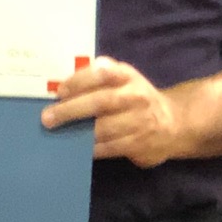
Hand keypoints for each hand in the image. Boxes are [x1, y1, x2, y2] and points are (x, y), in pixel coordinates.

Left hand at [41, 56, 182, 166]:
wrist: (173, 122)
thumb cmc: (133, 98)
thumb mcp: (121, 80)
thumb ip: (95, 80)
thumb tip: (56, 90)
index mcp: (127, 76)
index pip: (103, 73)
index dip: (79, 81)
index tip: (59, 91)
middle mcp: (136, 96)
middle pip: (101, 102)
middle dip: (71, 110)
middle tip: (47, 117)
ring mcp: (140, 121)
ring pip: (104, 128)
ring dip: (77, 132)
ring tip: (57, 133)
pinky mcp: (140, 144)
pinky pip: (109, 148)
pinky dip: (90, 148)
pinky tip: (76, 148)